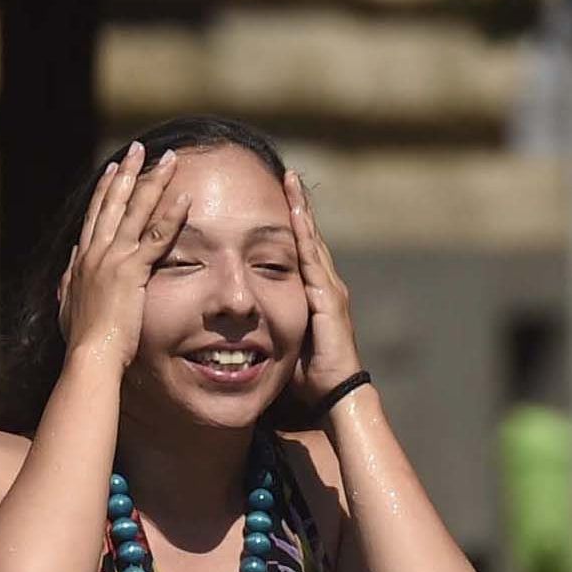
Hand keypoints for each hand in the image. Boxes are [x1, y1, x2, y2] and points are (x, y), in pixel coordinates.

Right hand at [56, 143, 188, 364]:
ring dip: (153, 181)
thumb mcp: (69, 306)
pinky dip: (170, 215)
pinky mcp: (131, 271)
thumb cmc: (83, 342)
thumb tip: (68, 266)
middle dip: (127, 172)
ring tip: (168, 158)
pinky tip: (184, 196)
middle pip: (113, 202)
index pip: (97, 216)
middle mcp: (95, 252)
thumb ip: (69, 283)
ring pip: (135, 210)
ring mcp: (113, 259)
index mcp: (83, 261)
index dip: (105, 190)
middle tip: (138, 148)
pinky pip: (156, 237)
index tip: (113, 168)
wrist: (90, 356)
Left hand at [284, 170, 364, 397]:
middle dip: (298, 205)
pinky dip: (305, 233)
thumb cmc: (307, 376)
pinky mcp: (328, 298)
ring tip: (291, 182)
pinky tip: (296, 213)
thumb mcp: (280, 343)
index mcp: (314, 295)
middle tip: (287, 175)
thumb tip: (236, 318)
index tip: (278, 197)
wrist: (335, 396)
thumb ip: (264, 325)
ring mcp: (329, 290)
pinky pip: (312, 258)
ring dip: (302, 210)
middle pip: (309, 237)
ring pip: (312, 240)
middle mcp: (325, 286)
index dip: (290, 224)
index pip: (300, 251)